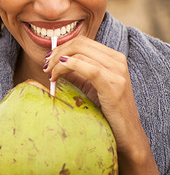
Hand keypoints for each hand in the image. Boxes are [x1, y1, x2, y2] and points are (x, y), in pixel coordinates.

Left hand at [43, 36, 137, 151]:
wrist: (127, 132)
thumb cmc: (107, 109)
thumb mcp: (89, 85)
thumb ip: (75, 72)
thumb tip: (53, 63)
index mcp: (113, 57)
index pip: (83, 42)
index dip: (62, 47)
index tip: (49, 58)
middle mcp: (117, 61)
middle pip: (80, 45)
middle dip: (58, 53)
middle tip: (46, 66)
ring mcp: (118, 72)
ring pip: (80, 55)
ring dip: (58, 63)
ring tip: (50, 74)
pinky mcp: (114, 85)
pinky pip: (88, 68)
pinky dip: (68, 67)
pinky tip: (57, 74)